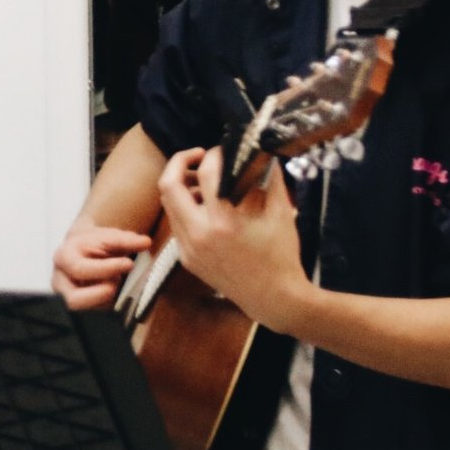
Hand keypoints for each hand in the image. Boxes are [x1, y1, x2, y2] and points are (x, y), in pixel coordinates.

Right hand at [51, 224, 152, 310]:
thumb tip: (145, 242)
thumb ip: (126, 240)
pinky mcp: (76, 310)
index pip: (80, 269)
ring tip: (116, 286)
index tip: (129, 263)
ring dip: (106, 302)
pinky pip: (94, 318)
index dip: (107, 268)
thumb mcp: (108, 237)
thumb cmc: (95, 245)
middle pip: (73, 300)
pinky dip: (108, 308)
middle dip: (101, 293)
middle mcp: (59, 281)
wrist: (83, 251)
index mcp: (64, 258)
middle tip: (117, 283)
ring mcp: (65, 298)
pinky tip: (116, 296)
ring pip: (85, 312)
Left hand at [157, 147, 307, 329]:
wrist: (273, 299)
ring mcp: (187, 249)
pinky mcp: (185, 259)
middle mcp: (198, 235)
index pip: (204, 174)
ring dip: (181, 186)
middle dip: (179, 162)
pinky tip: (205, 206)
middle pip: (168, 185)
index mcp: (223, 222)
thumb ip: (270, 180)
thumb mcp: (281, 215)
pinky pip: (176, 224)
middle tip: (198, 155)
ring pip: (169, 205)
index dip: (212, 155)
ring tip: (203, 180)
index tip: (221, 151)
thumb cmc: (281, 256)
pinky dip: (185, 208)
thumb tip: (262, 154)